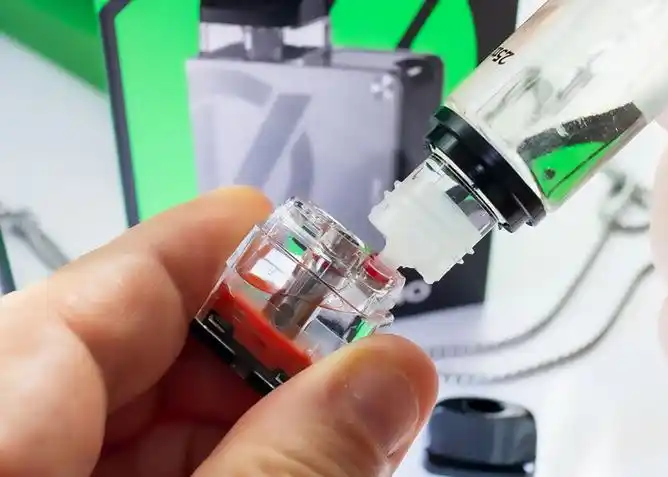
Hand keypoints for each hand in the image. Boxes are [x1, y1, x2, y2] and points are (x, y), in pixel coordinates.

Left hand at [0, 187, 437, 476]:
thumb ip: (295, 461)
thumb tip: (393, 373)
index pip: (108, 287)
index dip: (220, 248)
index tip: (305, 237)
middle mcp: (0, 436)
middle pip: (129, 351)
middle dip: (256, 354)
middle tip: (349, 373)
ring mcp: (21, 470)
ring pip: (138, 415)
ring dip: (247, 419)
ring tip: (331, 432)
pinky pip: (124, 465)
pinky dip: (214, 463)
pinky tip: (277, 467)